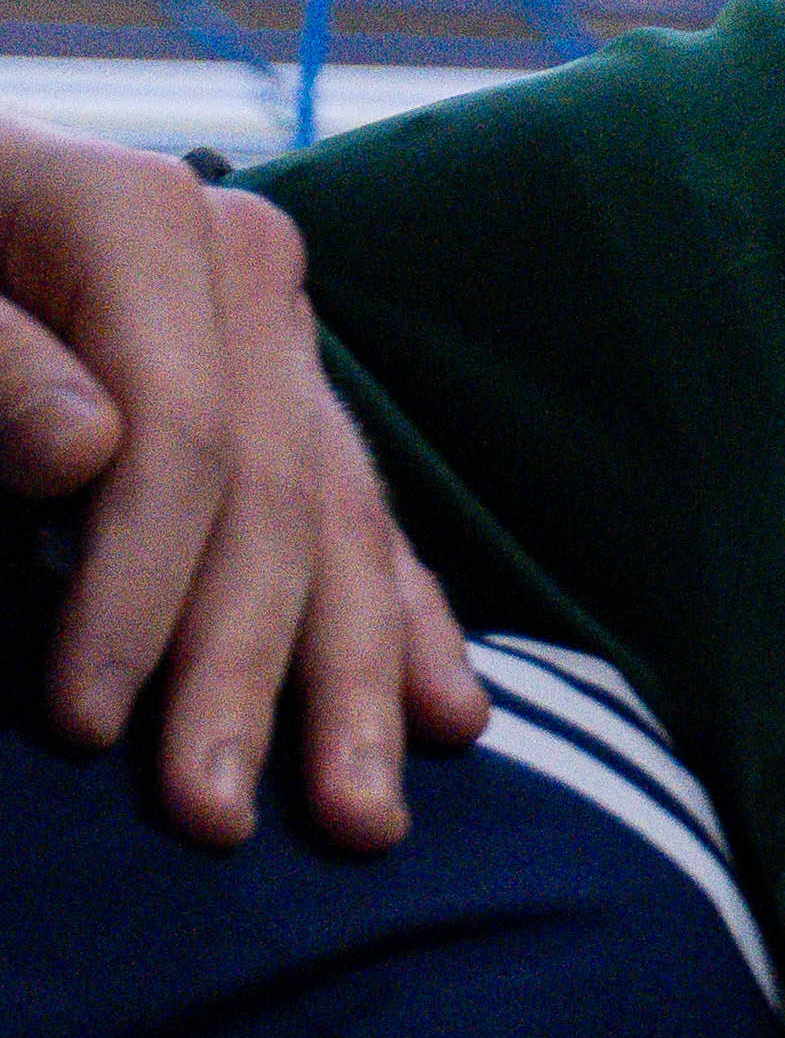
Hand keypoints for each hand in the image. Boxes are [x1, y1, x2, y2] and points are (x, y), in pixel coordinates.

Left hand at [1, 121, 475, 843]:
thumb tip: (86, 451)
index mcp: (145, 221)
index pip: (183, 438)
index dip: (140, 590)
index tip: (80, 722)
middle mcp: (243, 268)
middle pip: (275, 498)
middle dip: (248, 670)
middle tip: (215, 817)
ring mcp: (276, 326)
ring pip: (340, 521)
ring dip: (353, 682)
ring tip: (360, 815)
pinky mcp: (283, 381)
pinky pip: (360, 509)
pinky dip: (404, 616)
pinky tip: (451, 713)